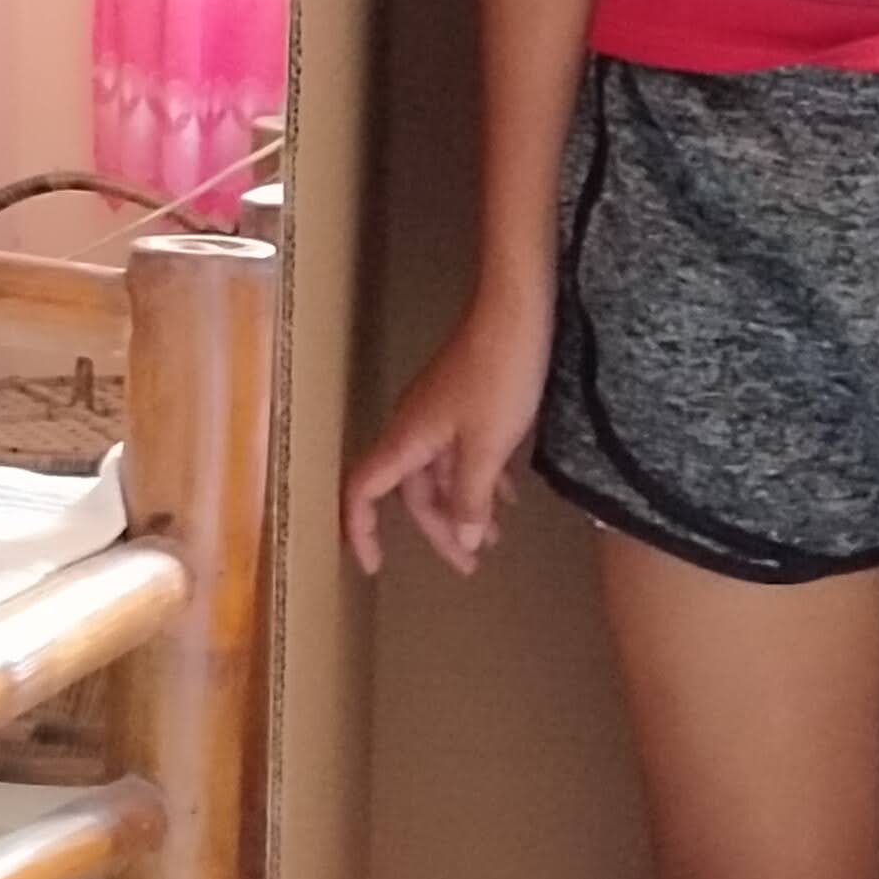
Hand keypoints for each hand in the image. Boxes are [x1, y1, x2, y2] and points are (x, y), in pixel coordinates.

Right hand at [343, 292, 551, 576]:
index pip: (364, 492)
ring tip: (493, 539)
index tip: (375, 565)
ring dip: (464, 506)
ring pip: (441, 474)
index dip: (362, 530)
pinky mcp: (463, 402)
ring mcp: (437, 414)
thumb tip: (464, 539)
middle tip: (471, 562)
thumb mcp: (488, 446)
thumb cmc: (498, 374)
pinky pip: (461, 452)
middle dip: (440, 530)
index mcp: (407, 440)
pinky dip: (479, 477)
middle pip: (412, 492)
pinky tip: (507, 496)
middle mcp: (413, 429)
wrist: (516, 313)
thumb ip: (472, 496)